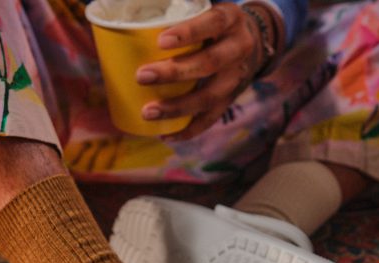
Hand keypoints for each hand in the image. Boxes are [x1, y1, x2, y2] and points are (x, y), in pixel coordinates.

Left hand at [135, 3, 267, 140]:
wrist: (251, 43)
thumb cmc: (212, 25)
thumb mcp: (204, 12)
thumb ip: (175, 16)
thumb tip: (127, 23)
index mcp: (229, 20)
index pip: (212, 23)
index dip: (188, 32)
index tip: (160, 41)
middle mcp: (238, 48)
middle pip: (209, 63)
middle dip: (174, 72)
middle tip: (141, 76)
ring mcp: (236, 78)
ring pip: (209, 96)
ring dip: (177, 107)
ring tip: (148, 112)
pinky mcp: (231, 100)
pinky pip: (210, 119)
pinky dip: (188, 129)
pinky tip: (165, 134)